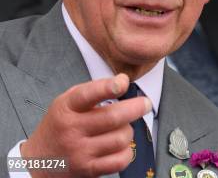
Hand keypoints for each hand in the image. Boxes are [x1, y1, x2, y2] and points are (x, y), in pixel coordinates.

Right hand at [20, 74, 151, 177]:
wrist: (38, 160)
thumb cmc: (60, 124)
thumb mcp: (67, 102)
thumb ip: (93, 91)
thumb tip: (123, 82)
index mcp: (66, 108)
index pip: (87, 95)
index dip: (107, 87)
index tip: (123, 82)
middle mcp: (71, 129)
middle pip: (112, 117)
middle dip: (136, 108)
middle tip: (145, 104)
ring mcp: (79, 151)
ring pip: (120, 138)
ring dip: (128, 131)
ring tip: (123, 128)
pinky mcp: (88, 169)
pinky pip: (120, 160)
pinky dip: (127, 152)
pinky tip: (121, 146)